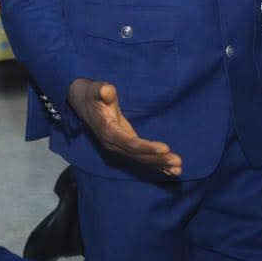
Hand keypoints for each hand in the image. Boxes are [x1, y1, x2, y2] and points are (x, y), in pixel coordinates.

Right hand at [67, 79, 181, 176]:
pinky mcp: (125, 146)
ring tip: (178, 169)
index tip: (165, 148)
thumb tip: (106, 90)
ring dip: (160, 165)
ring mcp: (119, 147)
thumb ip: (101, 90)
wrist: (83, 103)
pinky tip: (170, 171)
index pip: (129, 143)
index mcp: (108, 131)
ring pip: (141, 159)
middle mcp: (113, 144)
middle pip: (138, 155)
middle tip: (177, 161)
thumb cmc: (93, 95)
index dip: (147, 147)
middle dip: (158, 159)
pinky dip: (156, 165)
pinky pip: (141, 158)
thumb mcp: (95, 89)